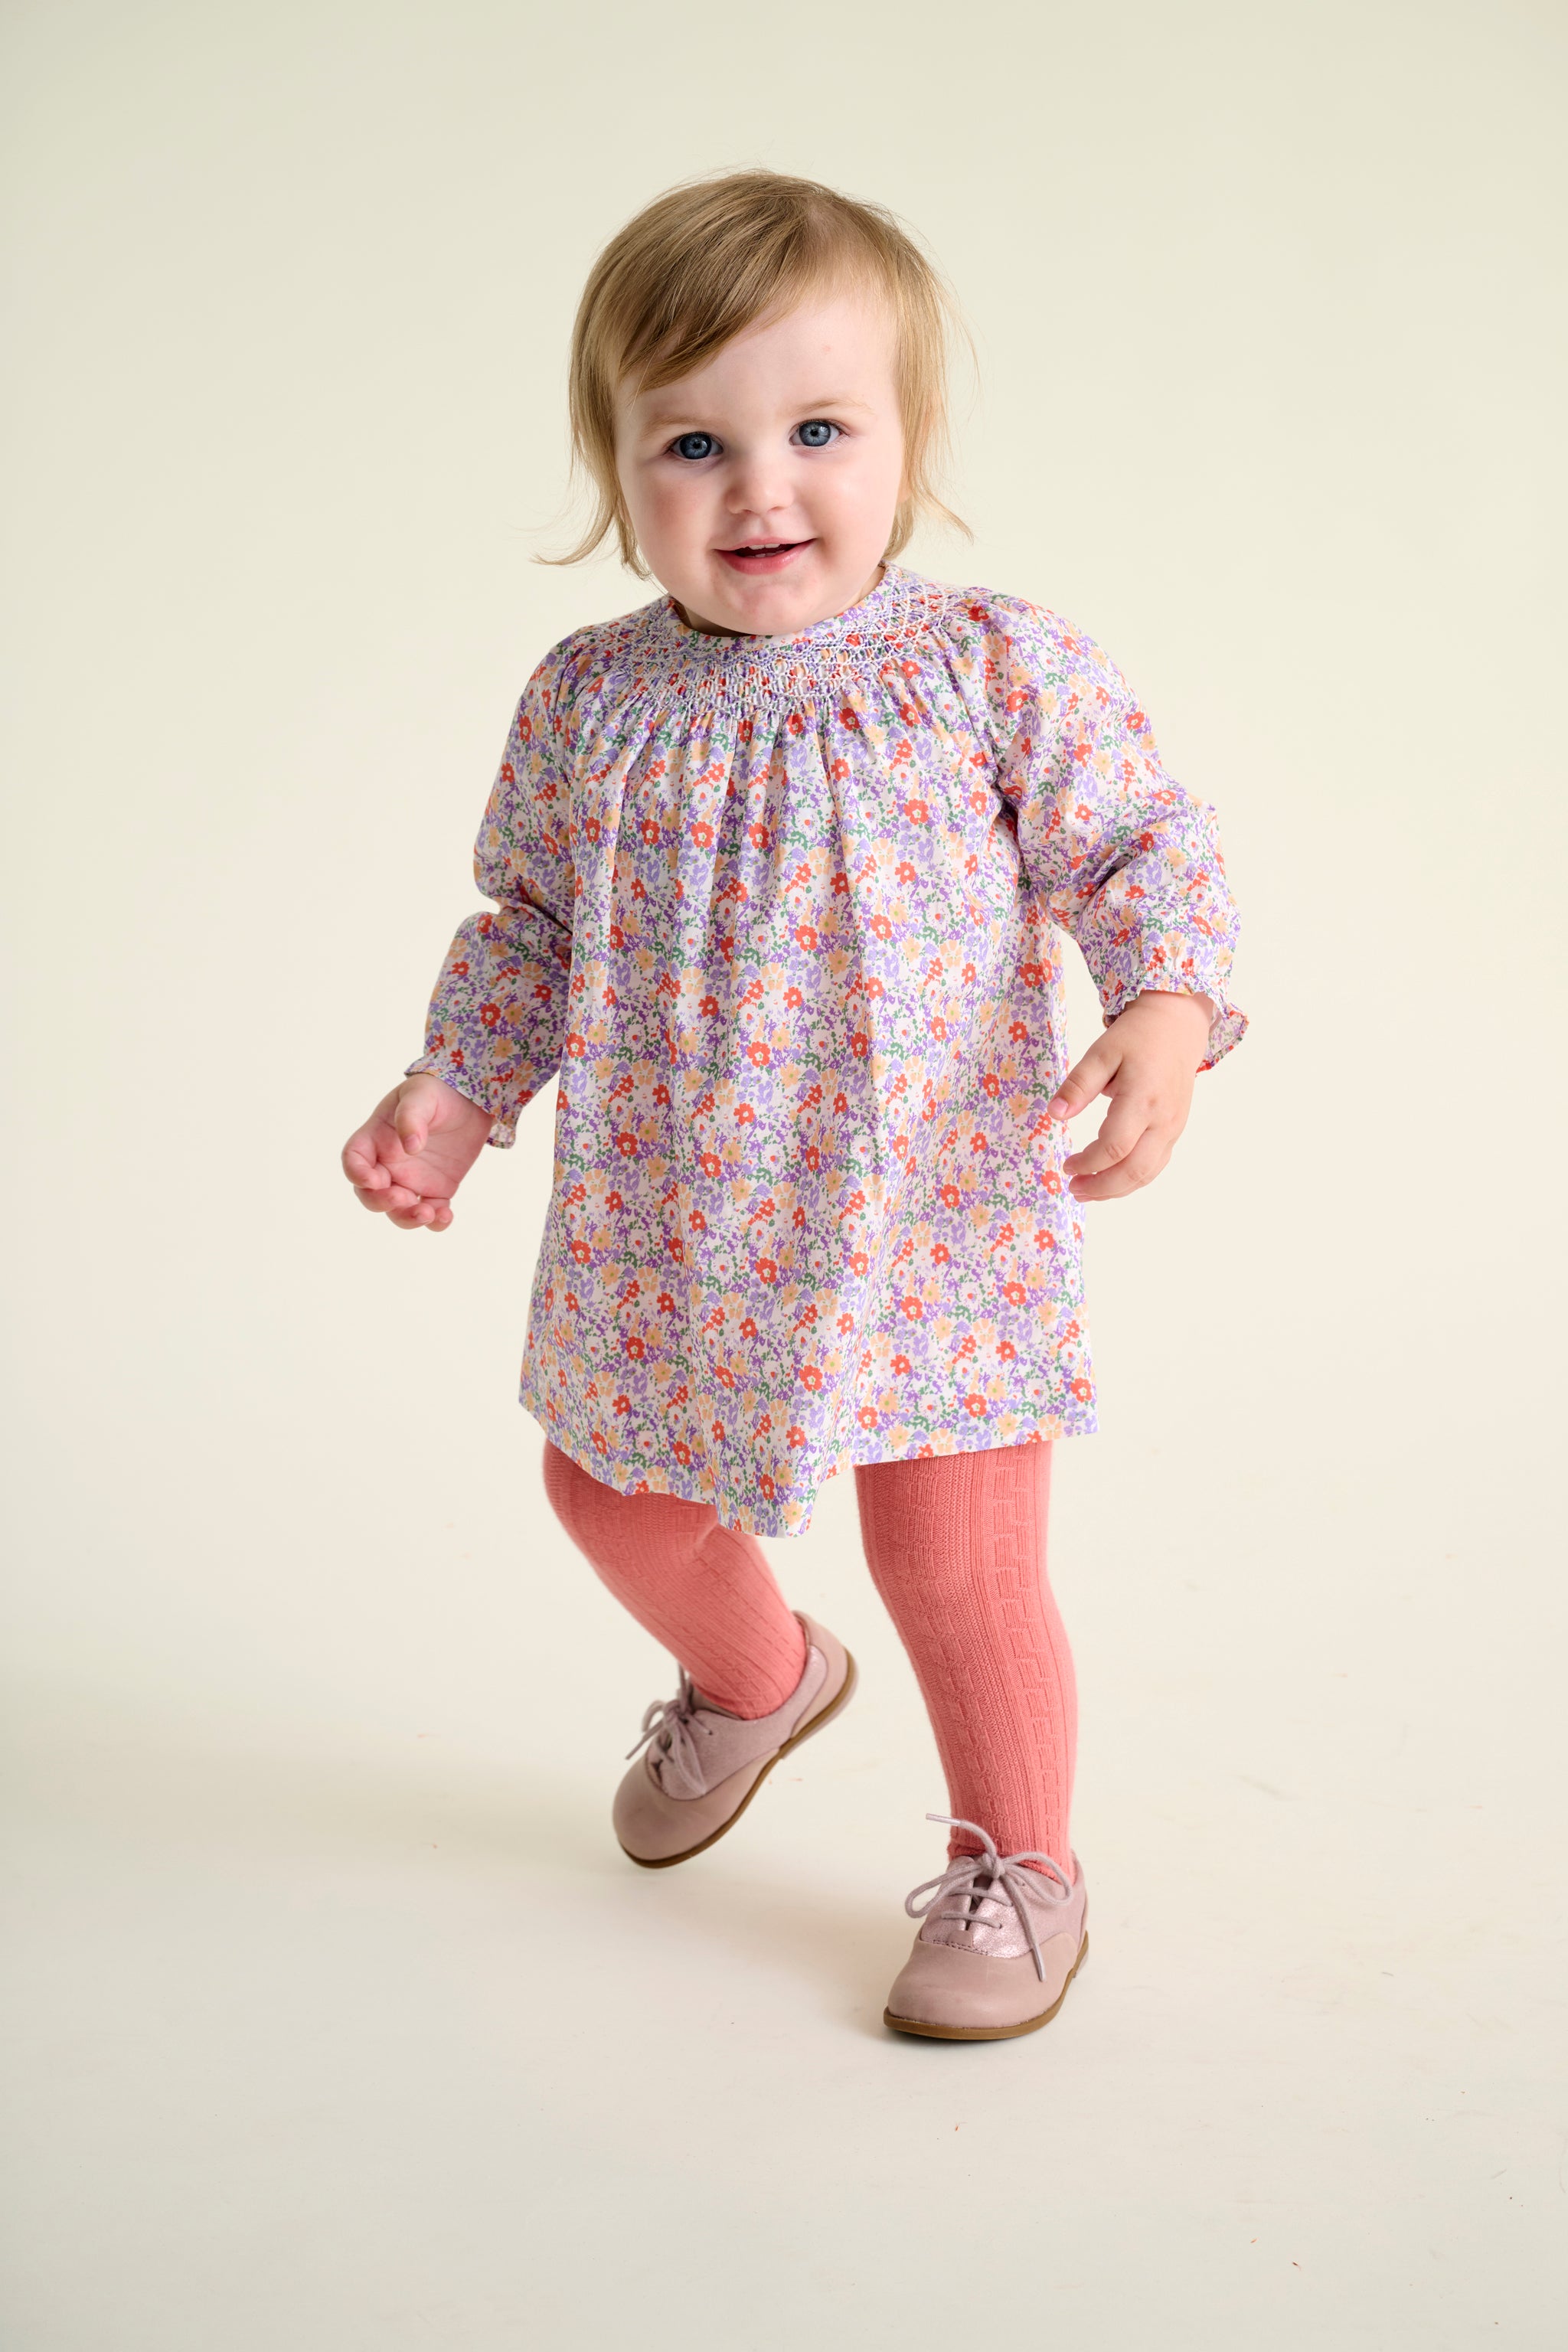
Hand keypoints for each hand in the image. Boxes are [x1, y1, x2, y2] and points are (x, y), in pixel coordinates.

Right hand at [340, 1074, 494, 1230]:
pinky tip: (445, 1216)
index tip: (373, 1179)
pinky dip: (435, 1221)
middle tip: (402, 1198)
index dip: (356, 1173)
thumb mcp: (421, 1095)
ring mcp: (411, 1179)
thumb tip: (411, 1147)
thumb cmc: (437, 1092)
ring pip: (397, 1210)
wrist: (470, 1100)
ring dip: (407, 1218)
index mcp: (375, 1138)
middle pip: (370, 1193)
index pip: (354, 1159)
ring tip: (427, 1214)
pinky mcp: (436, 1190)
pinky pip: (430, 1212)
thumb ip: (411, 1118)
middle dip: (381, 1202)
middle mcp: (388, 1163)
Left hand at [1046, 990, 1213, 1201]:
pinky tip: (1110, 1180)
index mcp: (1142, 1099)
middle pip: (1134, 1170)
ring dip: (1116, 1189)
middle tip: (1074, 1189)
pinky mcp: (1175, 1130)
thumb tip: (1055, 1114)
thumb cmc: (1136, 1037)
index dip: (1088, 1163)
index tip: (1066, 1165)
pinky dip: (1132, 1179)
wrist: (1176, 1028)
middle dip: (1102, 1187)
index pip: (1114, 1147)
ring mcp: (1173, 1127)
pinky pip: (1155, 1164)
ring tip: (1087, 1192)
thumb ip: (1078, 1085)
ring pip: (1147, 1173)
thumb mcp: (1101, 1053)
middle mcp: (1163, 1119)